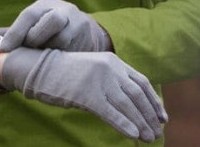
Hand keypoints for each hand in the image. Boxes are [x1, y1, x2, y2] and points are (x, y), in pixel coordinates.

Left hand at [0, 0, 111, 51]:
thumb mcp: (34, 22)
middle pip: (53, 20)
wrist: (86, 29)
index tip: (4, 50)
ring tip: (41, 57)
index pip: (29, 14)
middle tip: (28, 50)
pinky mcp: (90, 39)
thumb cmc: (48, 27)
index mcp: (47, 2)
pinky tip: (55, 62)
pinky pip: (72, 53)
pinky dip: (60, 59)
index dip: (15, 32)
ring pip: (63, 39)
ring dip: (48, 51)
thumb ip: (11, 31)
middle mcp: (65, 9)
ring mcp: (80, 24)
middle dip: (36, 38)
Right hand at [1, 48, 166, 142]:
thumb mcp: (92, 69)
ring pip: (128, 106)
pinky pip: (112, 113)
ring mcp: (98, 81)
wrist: (38, 67)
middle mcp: (109, 68)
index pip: (142, 82)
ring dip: (141, 124)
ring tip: (149, 138)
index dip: (154, 102)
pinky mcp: (87, 94)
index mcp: (113, 61)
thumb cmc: (64, 72)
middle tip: (157, 132)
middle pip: (137, 95)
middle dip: (150, 116)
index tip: (162, 117)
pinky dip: (125, 125)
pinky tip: (133, 135)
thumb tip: (131, 104)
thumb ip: (111, 80)